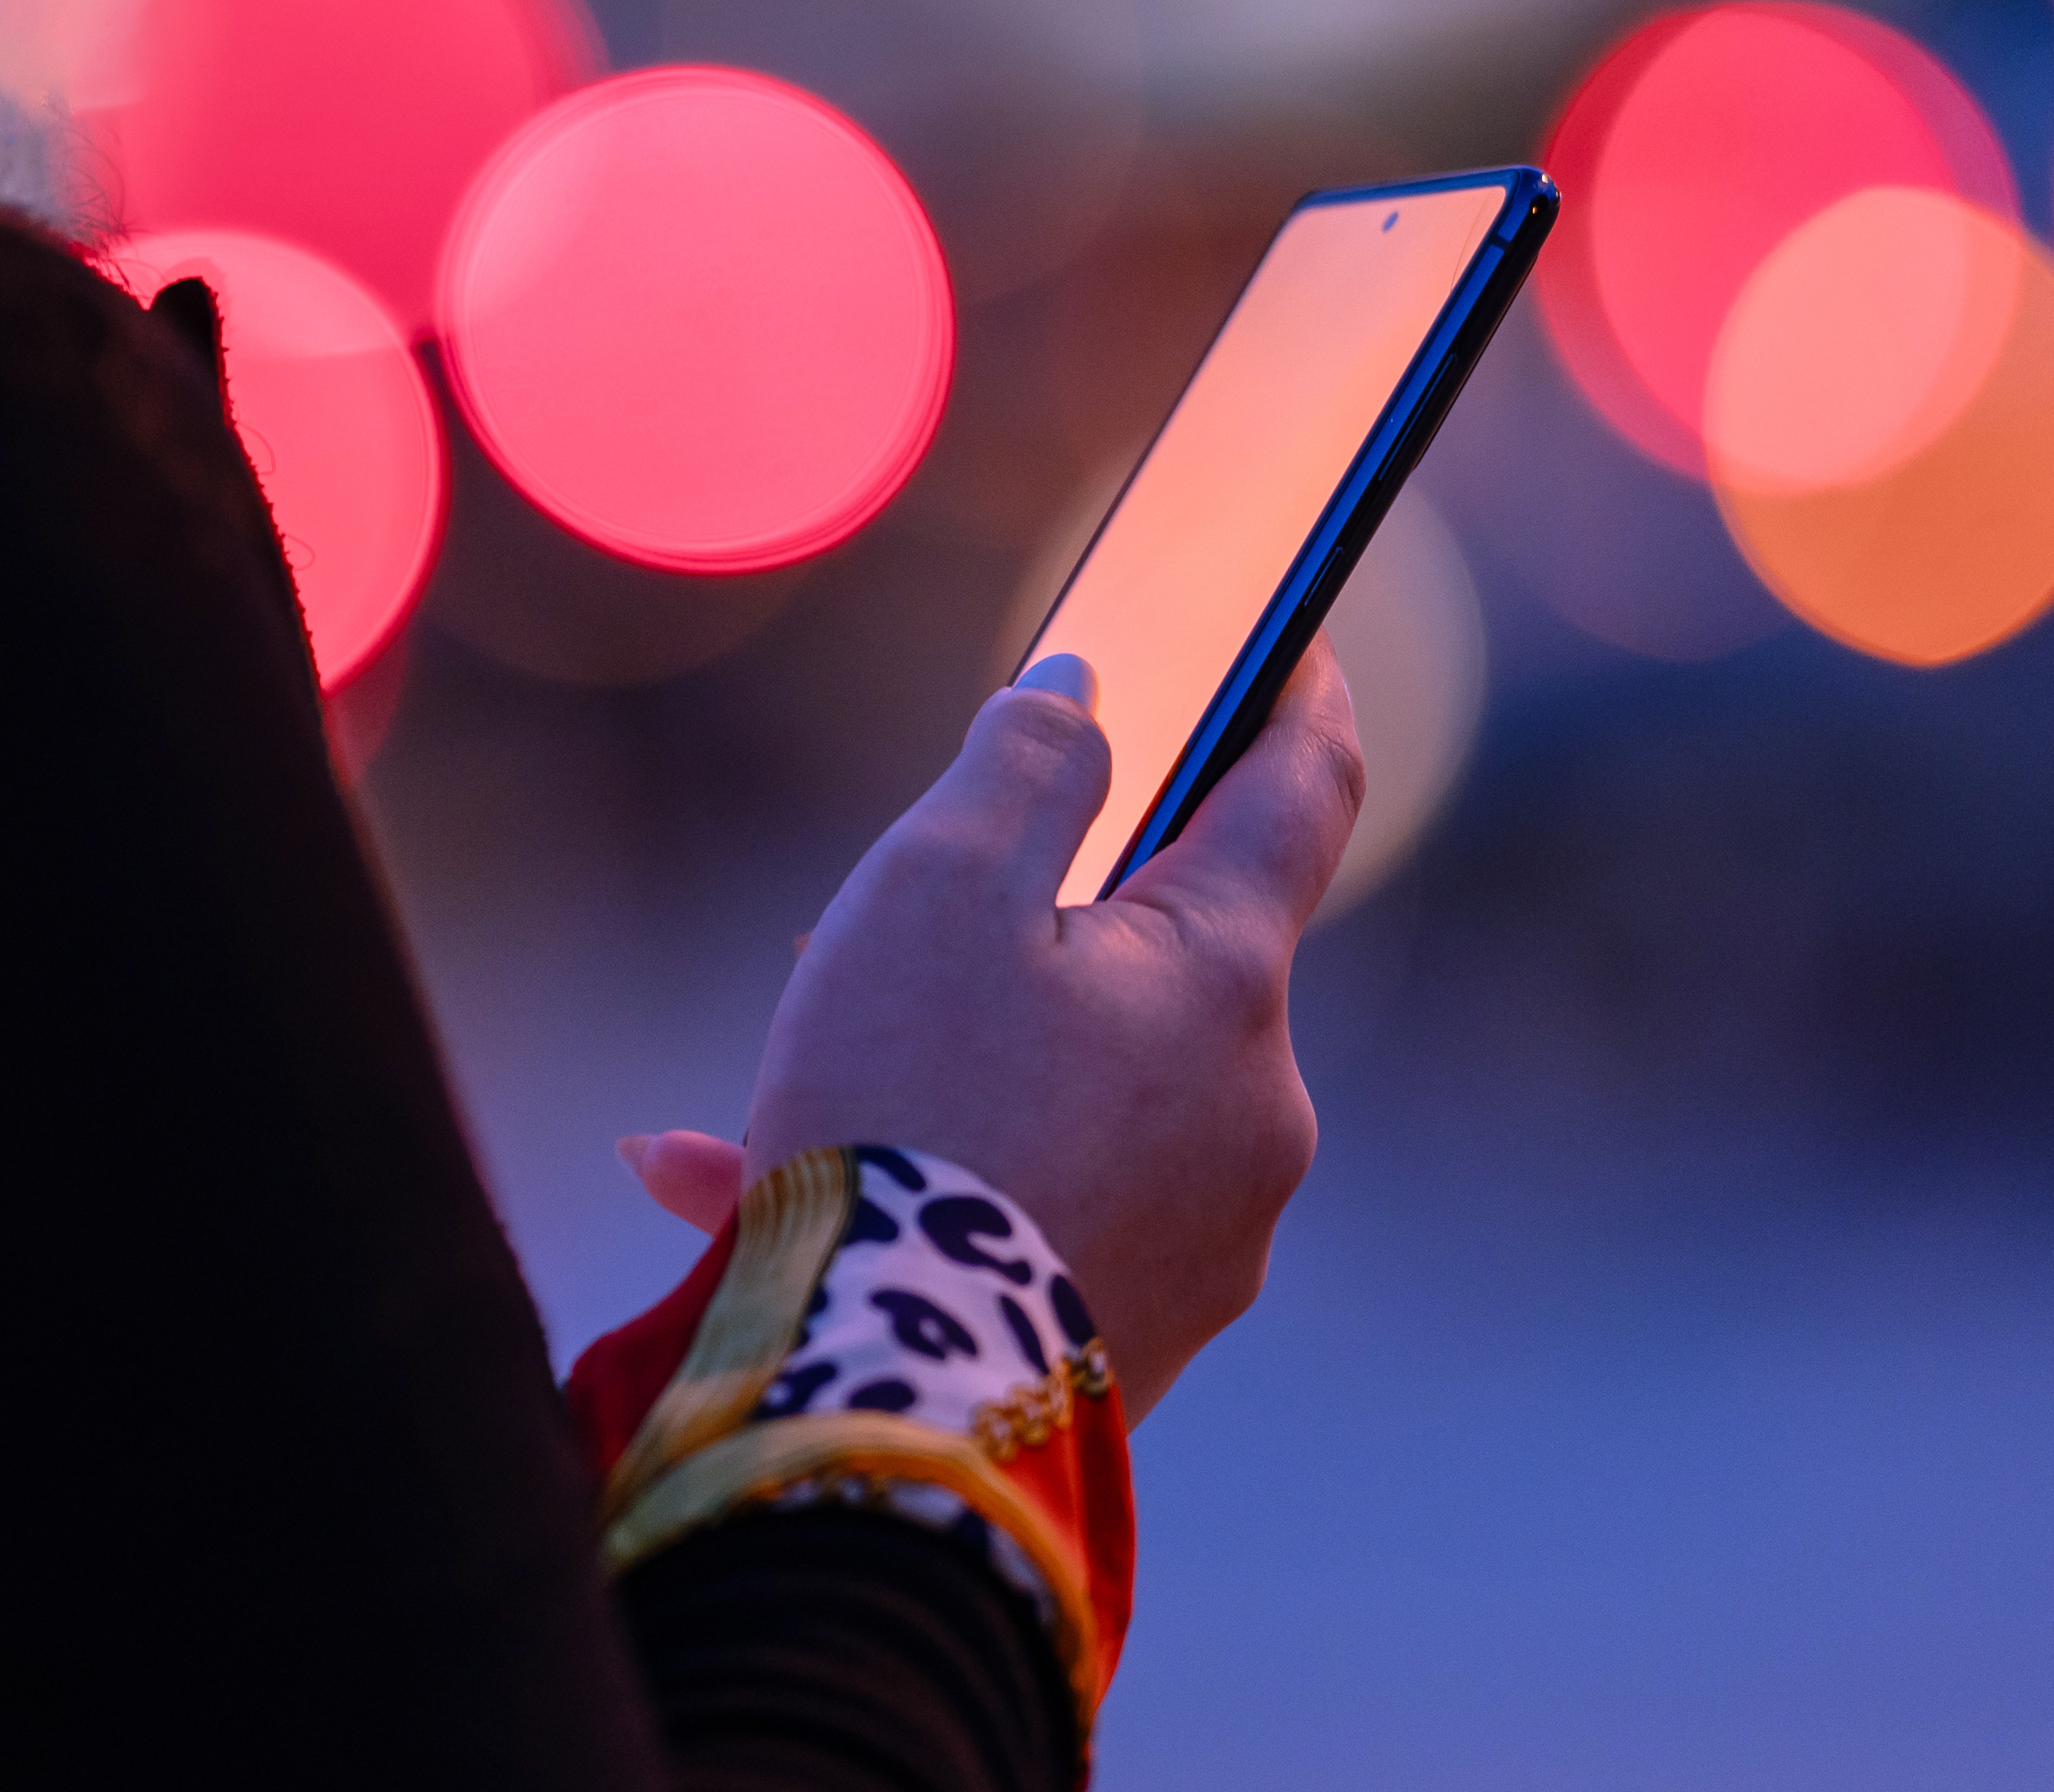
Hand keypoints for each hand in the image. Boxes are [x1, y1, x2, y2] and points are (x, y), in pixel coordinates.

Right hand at [619, 647, 1362, 1423]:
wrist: (885, 1413)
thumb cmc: (907, 1118)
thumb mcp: (937, 886)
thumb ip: (1023, 764)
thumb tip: (1085, 701)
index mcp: (1227, 979)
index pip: (1304, 791)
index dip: (1299, 692)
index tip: (1295, 640)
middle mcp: (1253, 1110)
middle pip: (1158, 960)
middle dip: (1027, 931)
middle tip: (874, 937)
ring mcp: (1208, 1236)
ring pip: (1073, 1097)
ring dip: (945, 1073)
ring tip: (780, 1094)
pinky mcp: (1137, 1336)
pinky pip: (1034, 1214)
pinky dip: (931, 1184)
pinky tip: (748, 1191)